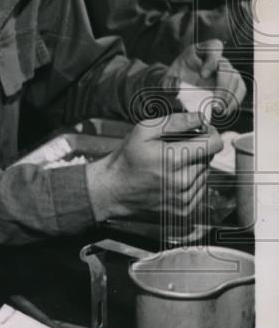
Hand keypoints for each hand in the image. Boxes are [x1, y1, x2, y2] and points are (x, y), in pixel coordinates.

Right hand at [85, 112, 221, 223]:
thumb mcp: (142, 131)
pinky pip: (200, 190)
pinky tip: (173, 177)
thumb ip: (174, 122)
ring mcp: (184, 197)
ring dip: (194, 166)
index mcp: (173, 159)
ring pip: (206, 173)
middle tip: (176, 148)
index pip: (214, 144)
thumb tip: (199, 118)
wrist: (114, 188)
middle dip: (197, 149)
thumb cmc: (126, 159)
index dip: (210, 133)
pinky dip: (191, 181)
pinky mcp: (184, 208)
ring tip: (171, 164)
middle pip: (209, 158)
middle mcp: (182, 181)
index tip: (201, 131)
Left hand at [166, 39, 245, 118]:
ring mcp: (226, 69)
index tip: (203, 75)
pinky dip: (234, 100)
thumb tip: (177, 89)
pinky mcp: (231, 81)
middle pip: (227, 67)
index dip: (211, 60)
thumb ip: (169, 83)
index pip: (214, 47)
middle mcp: (217, 57)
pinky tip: (225, 111)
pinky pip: (239, 89)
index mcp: (201, 50)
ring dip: (230, 96)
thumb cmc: (172, 79)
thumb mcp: (167, 78)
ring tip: (220, 111)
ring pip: (235, 79)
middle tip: (215, 104)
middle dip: (223, 87)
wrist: (177, 84)